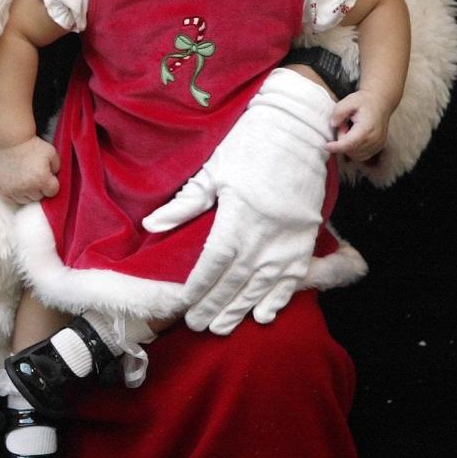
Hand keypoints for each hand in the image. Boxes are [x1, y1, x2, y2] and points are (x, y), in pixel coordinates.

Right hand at [0, 137, 60, 204]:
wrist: (11, 142)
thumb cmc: (33, 146)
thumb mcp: (52, 153)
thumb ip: (58, 168)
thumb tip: (55, 181)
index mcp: (41, 179)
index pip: (52, 192)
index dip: (51, 183)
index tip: (47, 175)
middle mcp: (28, 187)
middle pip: (39, 197)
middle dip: (40, 188)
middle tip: (35, 175)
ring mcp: (14, 191)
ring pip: (27, 201)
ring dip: (28, 193)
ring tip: (26, 179)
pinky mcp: (3, 191)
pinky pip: (13, 202)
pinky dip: (16, 196)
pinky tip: (18, 185)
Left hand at [141, 68, 332, 334]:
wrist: (300, 130)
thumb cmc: (250, 145)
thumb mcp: (214, 171)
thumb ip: (184, 204)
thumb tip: (150, 226)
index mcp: (238, 214)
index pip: (215, 261)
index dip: (200, 285)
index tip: (185, 304)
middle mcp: (265, 232)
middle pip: (237, 278)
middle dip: (216, 304)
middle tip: (198, 325)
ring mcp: (289, 238)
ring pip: (264, 283)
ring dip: (242, 308)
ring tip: (222, 327)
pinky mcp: (306, 237)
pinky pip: (294, 276)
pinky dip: (279, 298)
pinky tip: (264, 315)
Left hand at [326, 89, 389, 162]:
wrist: (380, 102)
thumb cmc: (363, 101)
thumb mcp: (348, 101)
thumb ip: (339, 112)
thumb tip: (333, 124)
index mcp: (367, 128)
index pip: (350, 143)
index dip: (337, 147)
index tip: (326, 146)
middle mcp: (375, 139)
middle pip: (351, 150)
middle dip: (342, 140)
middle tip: (344, 125)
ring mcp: (378, 145)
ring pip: (355, 155)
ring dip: (348, 145)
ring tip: (350, 130)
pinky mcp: (378, 148)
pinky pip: (361, 155)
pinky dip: (354, 149)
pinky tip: (355, 136)